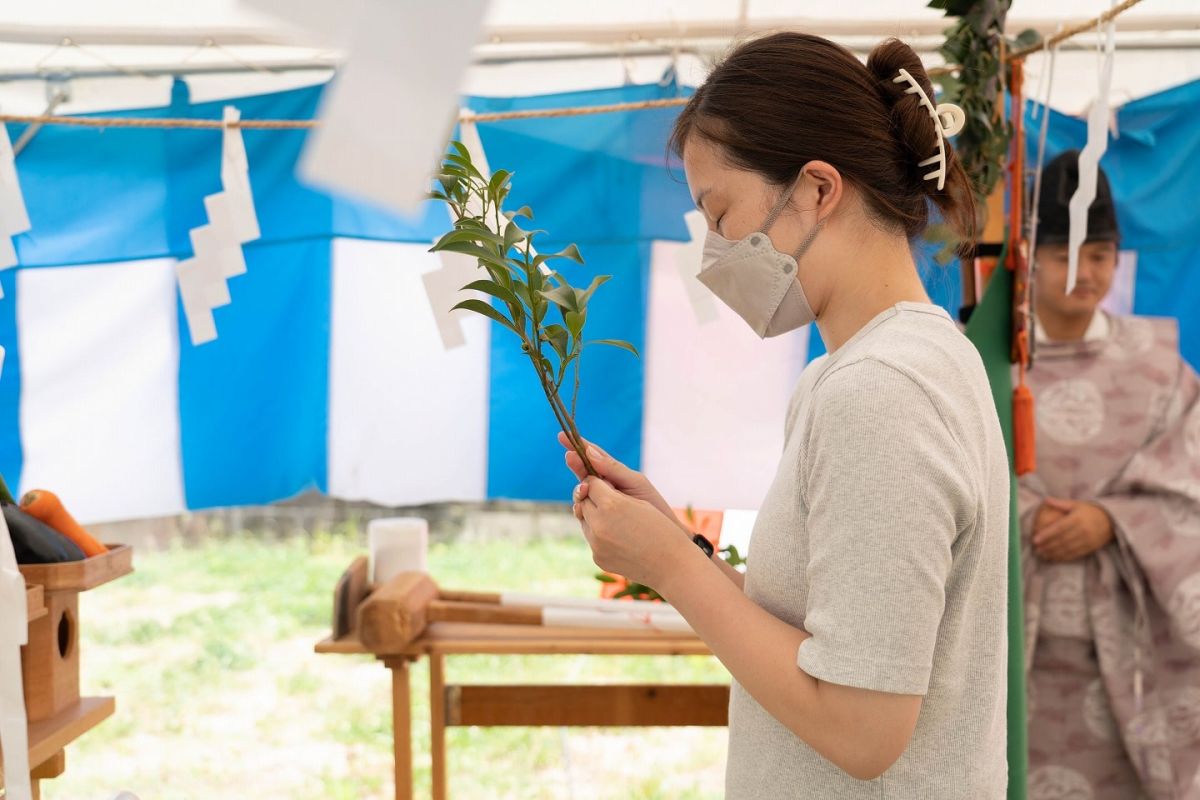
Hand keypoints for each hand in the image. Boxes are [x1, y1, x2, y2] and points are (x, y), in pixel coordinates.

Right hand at [557, 432, 683, 530]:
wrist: (663, 539)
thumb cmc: (654, 507)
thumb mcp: (636, 483)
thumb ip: (613, 469)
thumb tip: (590, 452)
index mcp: (614, 475)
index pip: (593, 457)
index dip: (578, 446)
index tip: (562, 436)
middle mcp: (605, 488)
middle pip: (583, 474)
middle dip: (576, 465)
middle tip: (570, 458)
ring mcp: (600, 505)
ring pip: (581, 494)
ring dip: (579, 489)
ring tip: (584, 489)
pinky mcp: (597, 522)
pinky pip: (583, 512)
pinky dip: (580, 508)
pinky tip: (582, 507)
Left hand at [574, 477, 689, 587]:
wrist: (671, 565)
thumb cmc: (661, 528)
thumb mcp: (640, 502)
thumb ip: (613, 493)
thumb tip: (590, 488)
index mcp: (611, 505)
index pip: (591, 484)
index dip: (599, 482)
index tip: (606, 484)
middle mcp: (599, 524)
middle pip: (583, 502)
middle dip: (594, 499)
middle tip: (609, 501)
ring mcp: (596, 544)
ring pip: (584, 521)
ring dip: (595, 517)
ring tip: (615, 520)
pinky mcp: (597, 558)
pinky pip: (592, 540)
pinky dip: (600, 536)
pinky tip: (619, 538)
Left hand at [1032, 498, 1114, 561]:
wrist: (1112, 520)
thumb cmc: (1091, 511)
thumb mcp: (1077, 504)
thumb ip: (1061, 503)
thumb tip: (1045, 499)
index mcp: (1077, 518)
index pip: (1059, 528)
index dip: (1046, 534)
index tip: (1035, 539)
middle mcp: (1083, 530)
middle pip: (1062, 540)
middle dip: (1047, 546)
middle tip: (1036, 549)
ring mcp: (1088, 540)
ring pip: (1067, 549)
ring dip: (1053, 553)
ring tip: (1042, 554)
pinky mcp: (1091, 548)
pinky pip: (1075, 554)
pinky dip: (1063, 557)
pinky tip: (1054, 558)